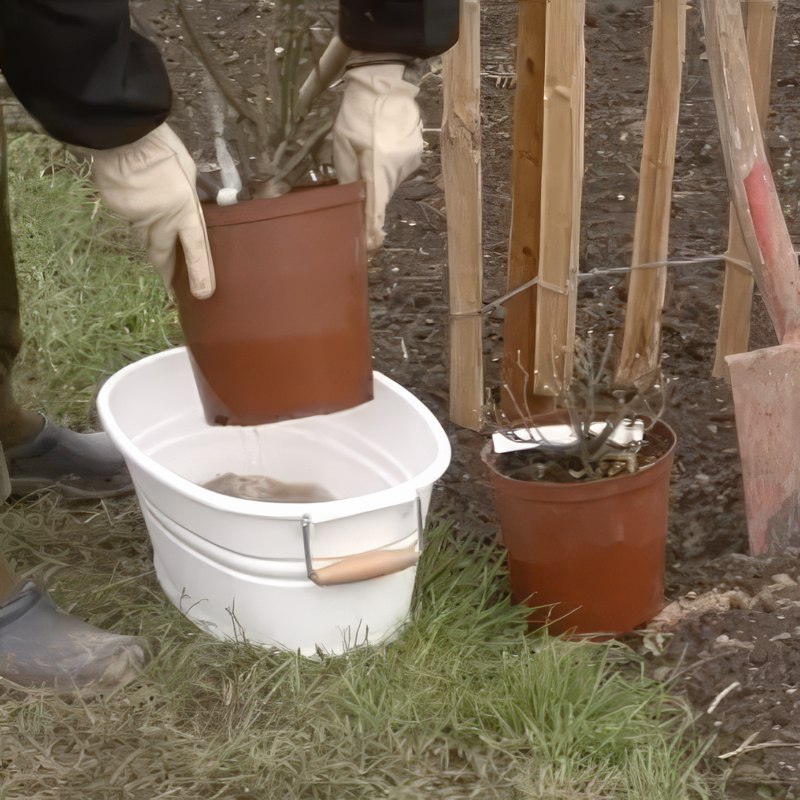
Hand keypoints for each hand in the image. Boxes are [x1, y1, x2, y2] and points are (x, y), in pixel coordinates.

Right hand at [83, 124, 214, 298]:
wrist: (121, 133)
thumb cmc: (162, 147)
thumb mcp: (188, 171)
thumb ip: (187, 193)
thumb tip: (183, 202)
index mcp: (184, 210)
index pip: (195, 249)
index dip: (200, 273)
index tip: (202, 294)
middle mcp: (160, 220)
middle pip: (162, 254)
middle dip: (167, 272)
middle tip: (172, 287)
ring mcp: (135, 216)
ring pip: (145, 239)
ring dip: (153, 248)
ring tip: (160, 257)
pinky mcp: (117, 207)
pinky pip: (130, 220)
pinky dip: (137, 220)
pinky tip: (137, 211)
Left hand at [333, 63, 422, 251]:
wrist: (384, 84)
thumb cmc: (358, 113)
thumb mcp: (342, 147)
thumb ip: (347, 177)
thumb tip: (347, 202)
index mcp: (377, 169)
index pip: (375, 208)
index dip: (372, 230)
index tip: (371, 247)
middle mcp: (397, 170)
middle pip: (382, 195)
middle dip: (371, 200)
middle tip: (360, 192)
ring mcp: (409, 161)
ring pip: (389, 182)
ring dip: (378, 179)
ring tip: (368, 156)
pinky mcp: (415, 153)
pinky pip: (397, 169)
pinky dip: (387, 166)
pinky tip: (379, 148)